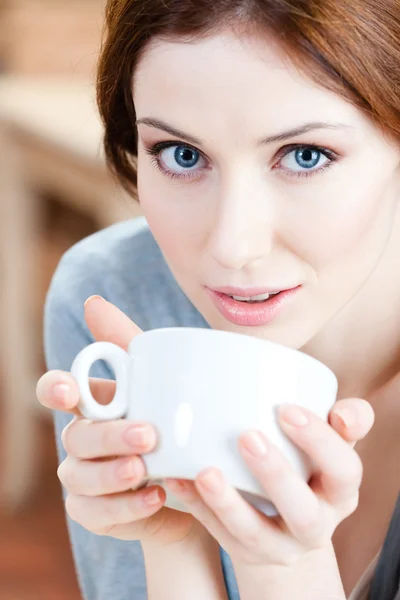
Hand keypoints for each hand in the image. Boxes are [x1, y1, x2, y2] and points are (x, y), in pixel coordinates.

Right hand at [36, 296, 199, 548]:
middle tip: (147, 434)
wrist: (198, 479)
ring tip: (146, 470)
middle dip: (107, 436)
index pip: (57, 390)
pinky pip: (97, 514)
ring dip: (111, 474)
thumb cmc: (174, 422)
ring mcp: (87, 478)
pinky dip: (126, 507)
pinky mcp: (99, 513)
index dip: (55, 388)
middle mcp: (83, 439)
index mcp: (94, 403)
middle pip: (76, 437)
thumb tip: (92, 302)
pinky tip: (156, 497)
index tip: (69, 391)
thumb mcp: (161, 380)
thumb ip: (127, 344)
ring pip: (79, 477)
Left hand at [165, 397, 374, 569]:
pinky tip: (178, 479)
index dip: (319, 441)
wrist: (292, 516)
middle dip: (275, 475)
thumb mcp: (330, 443)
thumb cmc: (308, 461)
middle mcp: (317, 525)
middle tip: (247, 437)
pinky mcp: (248, 553)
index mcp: (341, 491)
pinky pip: (219, 534)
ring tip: (204, 471)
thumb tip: (343, 412)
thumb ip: (342, 421)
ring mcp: (281, 545)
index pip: (343, 470)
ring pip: (255, 533)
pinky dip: (198, 507)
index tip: (286, 408)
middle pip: (303, 511)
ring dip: (227, 503)